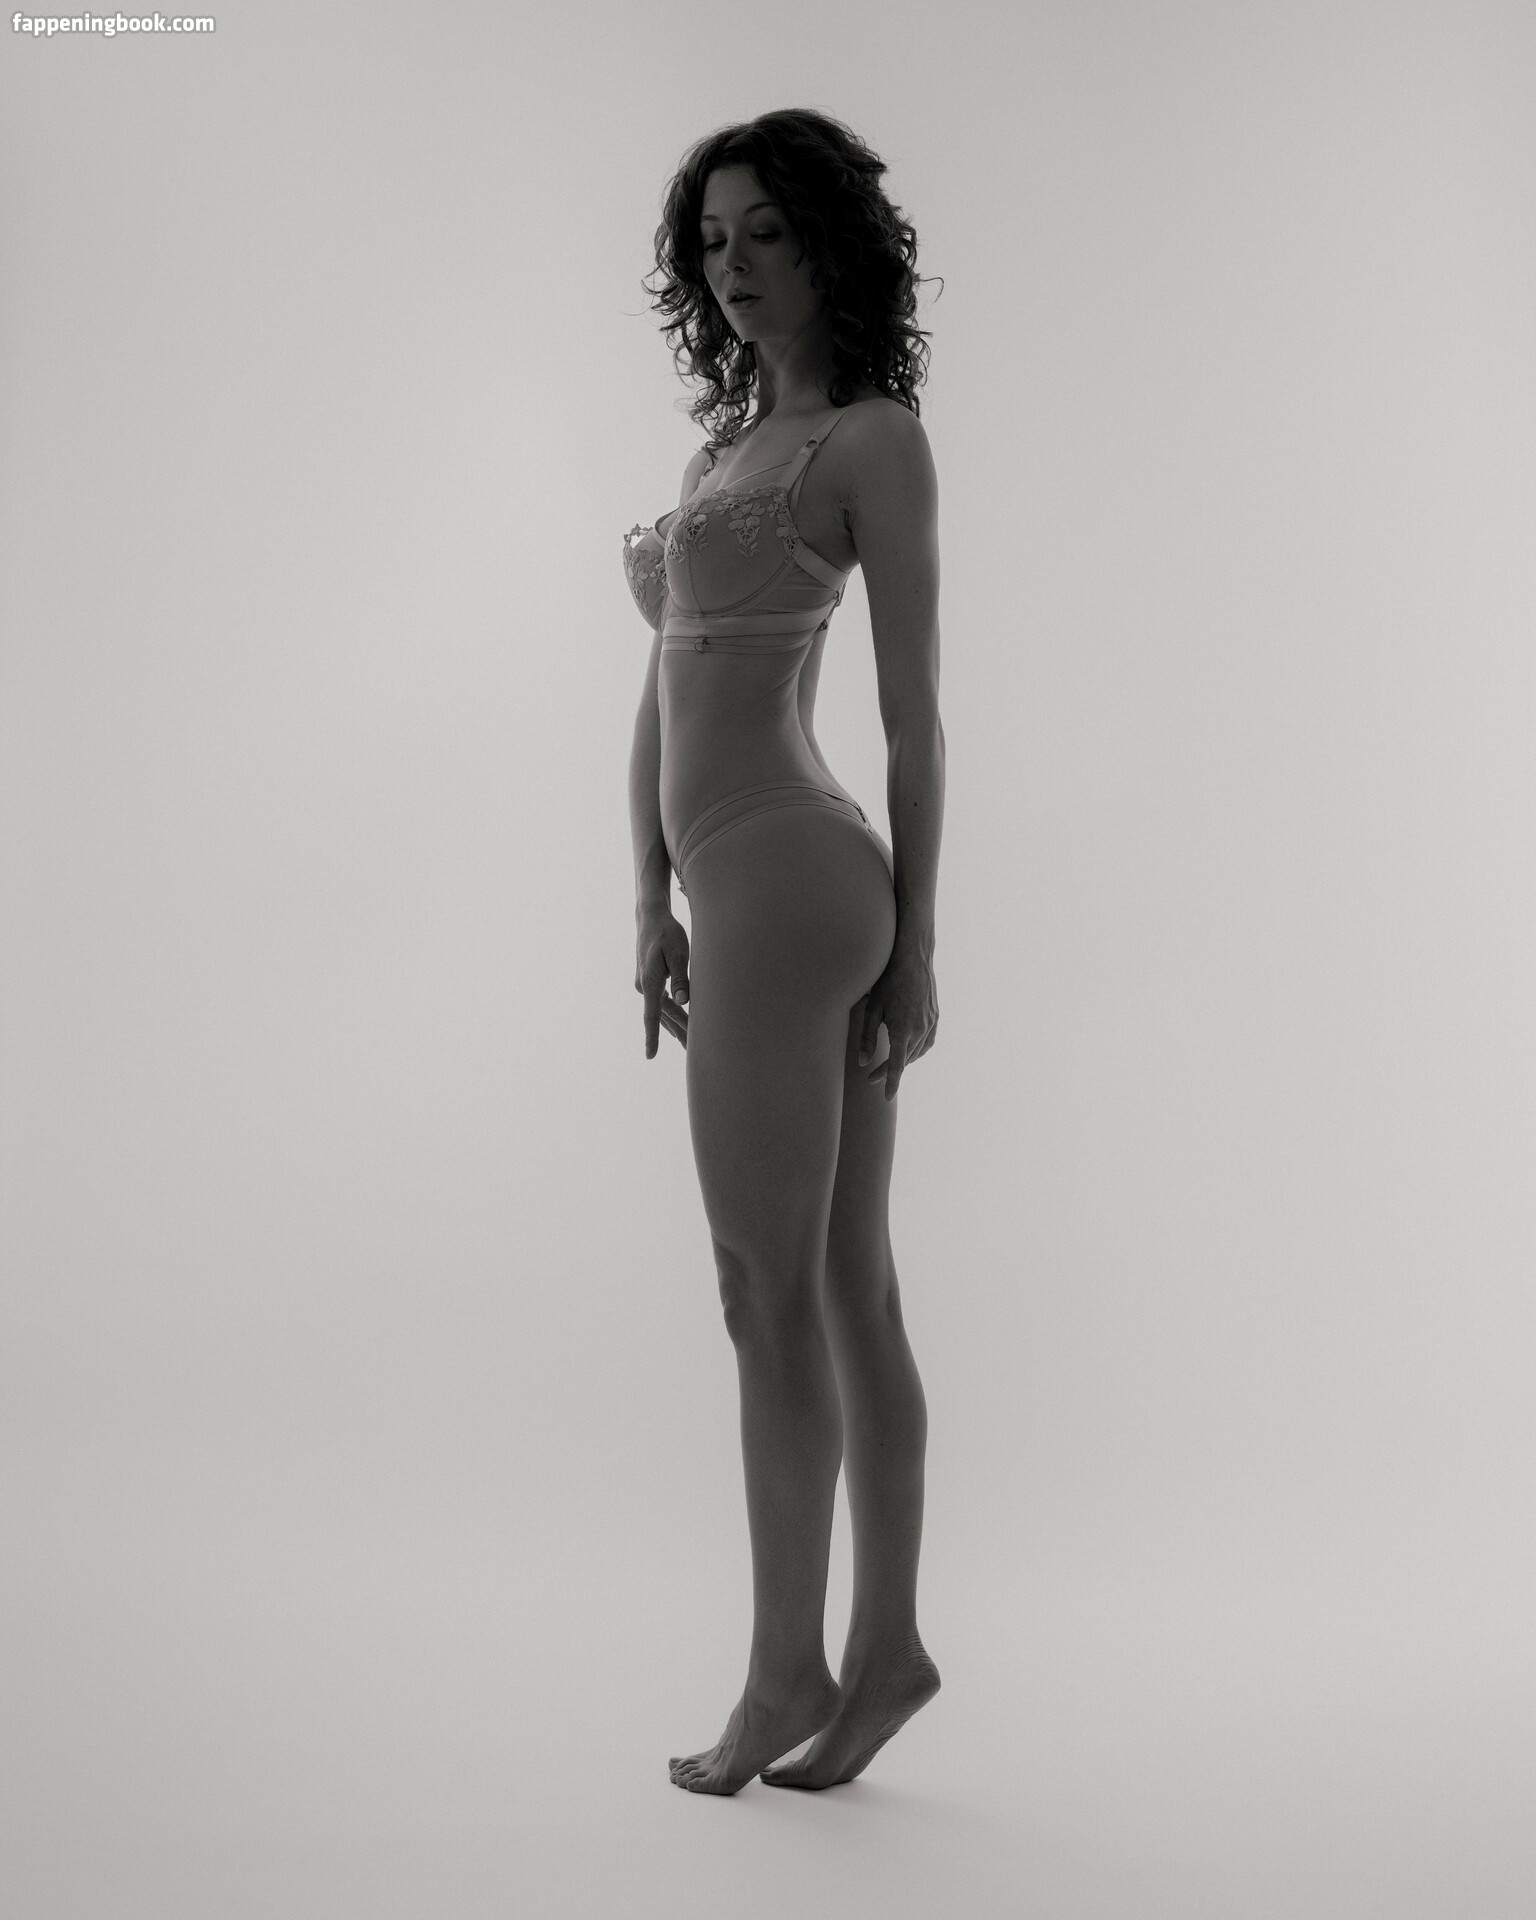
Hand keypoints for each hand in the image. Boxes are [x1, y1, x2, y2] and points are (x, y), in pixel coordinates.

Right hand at [635, 907, 690, 1056]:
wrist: (650, 919)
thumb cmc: (666, 933)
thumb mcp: (677, 952)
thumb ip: (680, 978)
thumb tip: (683, 1002)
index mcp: (650, 982)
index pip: (651, 1015)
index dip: (652, 1037)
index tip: (650, 1056)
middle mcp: (644, 987)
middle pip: (662, 1017)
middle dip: (679, 1033)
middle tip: (694, 1054)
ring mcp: (645, 985)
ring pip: (663, 1012)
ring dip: (676, 1028)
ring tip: (690, 1046)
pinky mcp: (650, 982)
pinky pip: (661, 1004)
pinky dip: (672, 1017)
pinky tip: (679, 1028)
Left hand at [858, 937, 937, 1100]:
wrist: (913, 957)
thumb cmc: (887, 980)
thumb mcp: (871, 1008)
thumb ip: (867, 1037)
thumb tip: (863, 1062)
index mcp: (902, 1029)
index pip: (896, 1065)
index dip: (890, 1082)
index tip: (887, 1097)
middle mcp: (920, 1029)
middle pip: (905, 1060)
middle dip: (889, 1071)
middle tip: (871, 1078)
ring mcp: (930, 1023)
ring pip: (917, 1052)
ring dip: (904, 1061)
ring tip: (888, 1065)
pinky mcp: (935, 1016)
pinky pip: (927, 1042)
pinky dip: (917, 1051)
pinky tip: (909, 1051)